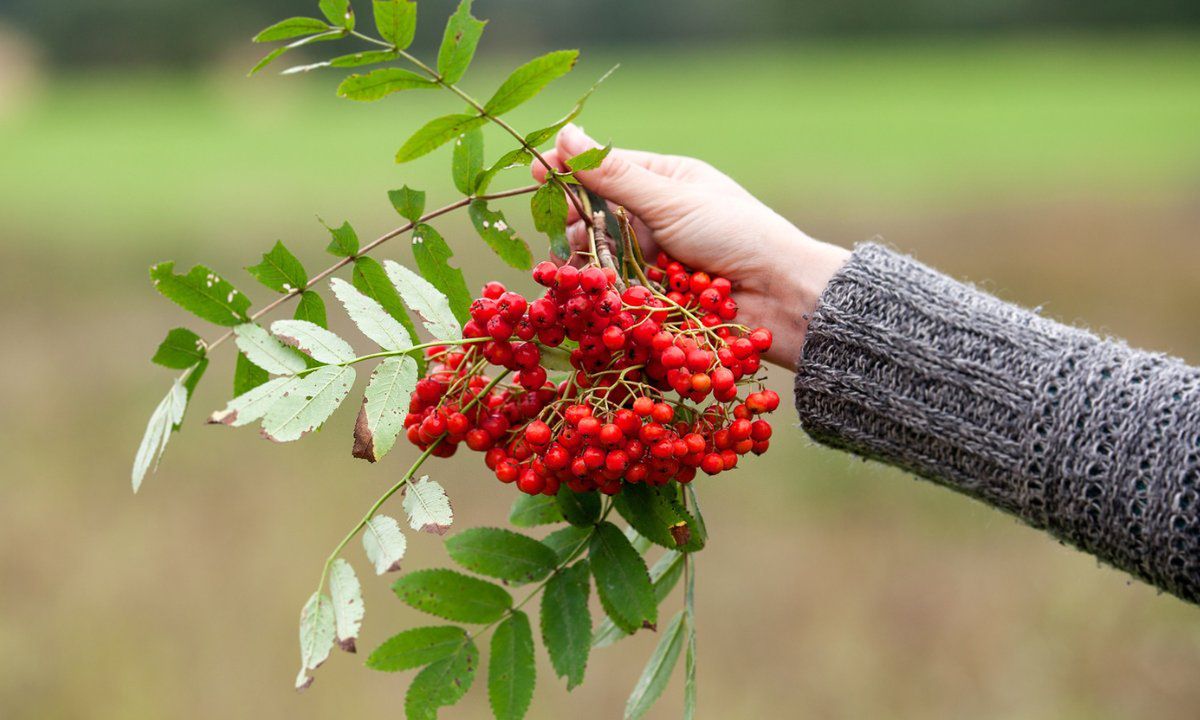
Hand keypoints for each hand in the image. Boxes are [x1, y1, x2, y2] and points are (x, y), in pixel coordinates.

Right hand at [532, 124, 849, 368]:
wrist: (780, 297)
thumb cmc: (736, 235)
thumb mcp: (671, 200)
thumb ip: (614, 174)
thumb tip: (565, 134)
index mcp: (669, 180)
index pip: (607, 168)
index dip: (570, 171)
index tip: (534, 174)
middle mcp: (661, 216)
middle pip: (600, 216)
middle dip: (576, 225)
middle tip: (560, 235)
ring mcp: (659, 258)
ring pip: (605, 256)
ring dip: (588, 262)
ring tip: (575, 272)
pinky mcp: (659, 296)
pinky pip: (620, 291)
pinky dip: (605, 293)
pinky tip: (589, 296)